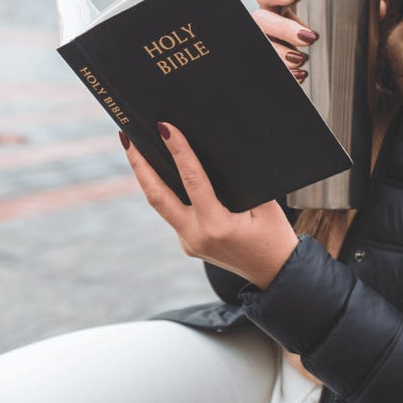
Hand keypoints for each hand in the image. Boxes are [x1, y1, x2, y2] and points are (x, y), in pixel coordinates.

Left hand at [122, 122, 299, 289]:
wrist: (275, 274)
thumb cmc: (275, 238)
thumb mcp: (267, 206)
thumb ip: (245, 182)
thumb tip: (221, 152)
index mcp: (216, 226)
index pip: (191, 180)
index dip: (178, 151)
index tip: (165, 128)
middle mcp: (195, 236)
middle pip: (157, 196)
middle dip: (139, 165)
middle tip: (127, 138)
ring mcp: (188, 242)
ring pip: (160, 205)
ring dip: (146, 176)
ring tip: (135, 148)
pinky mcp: (187, 243)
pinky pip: (172, 212)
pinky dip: (165, 190)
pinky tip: (160, 171)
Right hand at [252, 0, 387, 83]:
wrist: (332, 71)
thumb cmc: (334, 38)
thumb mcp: (347, 25)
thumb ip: (364, 13)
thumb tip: (380, 6)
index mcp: (281, 8)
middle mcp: (269, 25)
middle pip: (261, 20)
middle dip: (282, 27)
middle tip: (308, 37)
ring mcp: (269, 45)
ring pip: (263, 45)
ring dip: (280, 53)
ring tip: (301, 61)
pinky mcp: (274, 65)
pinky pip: (271, 69)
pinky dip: (285, 73)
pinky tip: (300, 77)